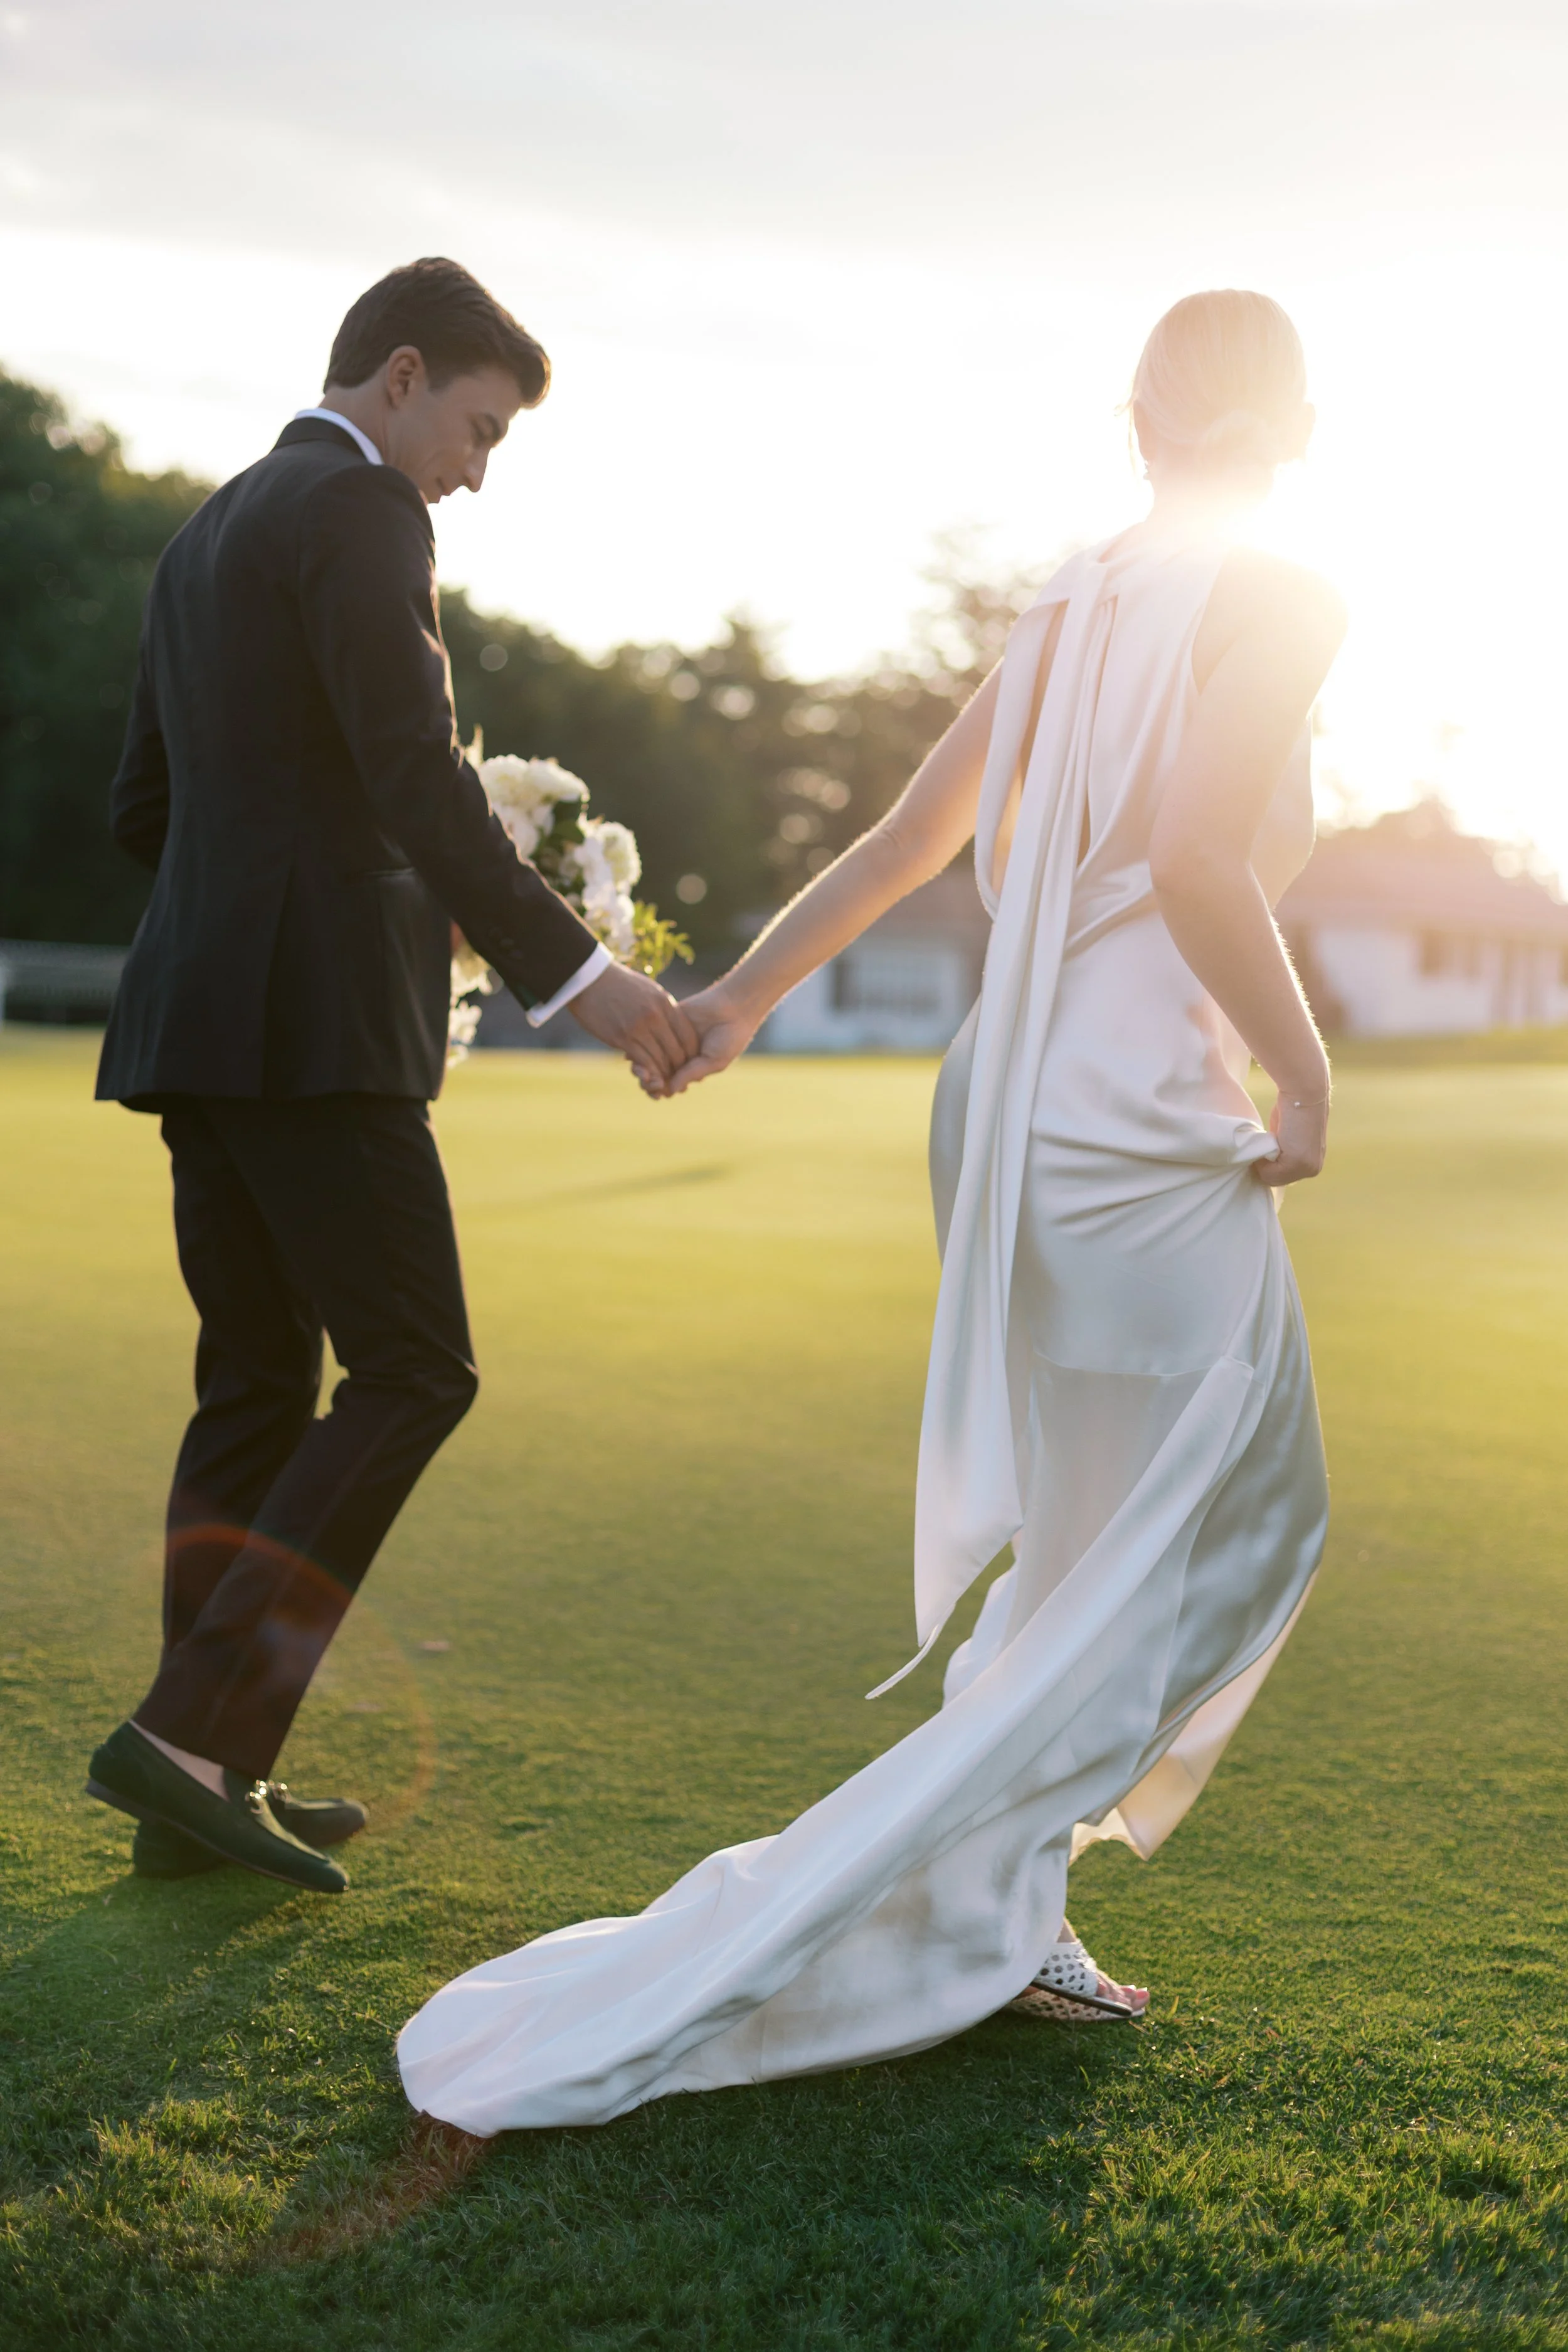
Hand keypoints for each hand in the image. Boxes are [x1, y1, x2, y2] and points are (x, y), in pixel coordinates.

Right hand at [569, 962, 697, 1084]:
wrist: (590, 980)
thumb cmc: (618, 983)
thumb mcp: (648, 989)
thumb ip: (662, 1006)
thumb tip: (673, 1018)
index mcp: (664, 1003)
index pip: (688, 1034)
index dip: (691, 1052)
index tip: (690, 1061)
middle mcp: (655, 1016)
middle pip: (677, 1050)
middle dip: (680, 1067)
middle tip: (679, 1077)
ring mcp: (639, 1028)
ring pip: (660, 1059)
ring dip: (664, 1073)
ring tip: (665, 1081)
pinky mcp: (622, 1038)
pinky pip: (642, 1061)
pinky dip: (648, 1072)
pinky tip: (649, 1077)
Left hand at [639, 982, 762, 1097]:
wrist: (733, 1006)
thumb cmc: (730, 1037)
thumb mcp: (714, 1061)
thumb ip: (691, 1074)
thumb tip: (669, 1092)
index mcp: (689, 1069)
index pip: (668, 1085)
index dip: (659, 1090)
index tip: (657, 1093)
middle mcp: (677, 1056)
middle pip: (654, 1072)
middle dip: (648, 1080)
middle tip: (648, 1081)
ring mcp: (669, 1039)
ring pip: (648, 1055)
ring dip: (642, 1064)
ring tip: (642, 1069)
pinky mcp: (665, 1021)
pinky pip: (649, 1034)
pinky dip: (642, 1042)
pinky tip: (641, 1048)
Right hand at [1256, 1088, 1328, 1186]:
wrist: (1304, 1093)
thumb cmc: (1294, 1107)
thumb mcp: (1289, 1136)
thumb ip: (1283, 1149)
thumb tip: (1268, 1155)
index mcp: (1312, 1163)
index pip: (1284, 1176)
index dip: (1270, 1165)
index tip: (1264, 1149)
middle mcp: (1313, 1168)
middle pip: (1277, 1180)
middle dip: (1265, 1165)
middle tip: (1264, 1144)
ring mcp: (1306, 1167)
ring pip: (1271, 1178)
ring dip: (1263, 1162)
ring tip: (1267, 1141)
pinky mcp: (1296, 1162)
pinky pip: (1268, 1172)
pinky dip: (1261, 1160)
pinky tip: (1269, 1140)